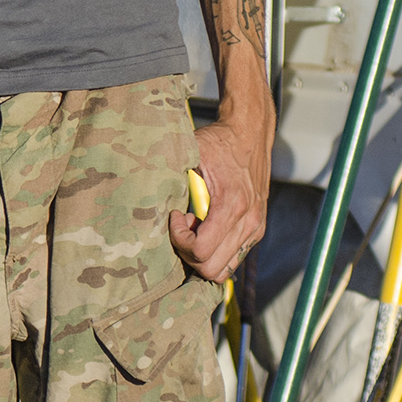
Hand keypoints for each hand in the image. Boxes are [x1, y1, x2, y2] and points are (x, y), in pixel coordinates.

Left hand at [169, 110, 271, 281]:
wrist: (251, 132)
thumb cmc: (219, 141)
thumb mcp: (192, 150)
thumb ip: (172, 170)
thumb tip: (144, 183)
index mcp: (232, 205)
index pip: (201, 250)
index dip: (179, 240)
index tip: (175, 216)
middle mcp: (249, 222)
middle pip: (211, 269)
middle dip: (189, 252)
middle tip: (182, 225)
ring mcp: (255, 229)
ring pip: (223, 269)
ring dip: (203, 255)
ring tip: (194, 227)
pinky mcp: (257, 230)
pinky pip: (233, 258)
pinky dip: (215, 252)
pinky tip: (206, 227)